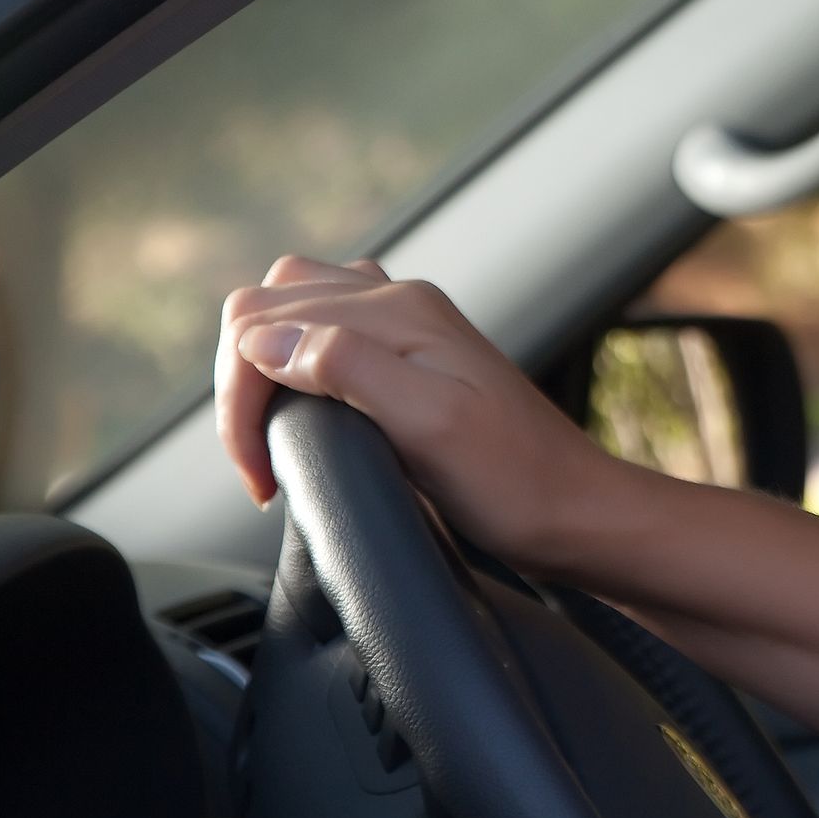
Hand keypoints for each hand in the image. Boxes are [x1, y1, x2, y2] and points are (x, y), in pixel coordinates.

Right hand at [214, 255, 617, 568]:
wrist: (578, 512)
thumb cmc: (515, 482)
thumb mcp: (429, 426)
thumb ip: (348, 368)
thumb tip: (267, 340)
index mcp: (400, 311)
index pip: (263, 320)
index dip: (240, 397)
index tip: (257, 473)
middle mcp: (402, 305)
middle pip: (269, 305)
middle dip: (240, 381)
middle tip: (257, 465)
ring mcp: (409, 329)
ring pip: (293, 311)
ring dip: (262, 369)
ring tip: (273, 441)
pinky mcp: (413, 360)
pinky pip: (329, 336)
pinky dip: (296, 370)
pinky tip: (308, 416)